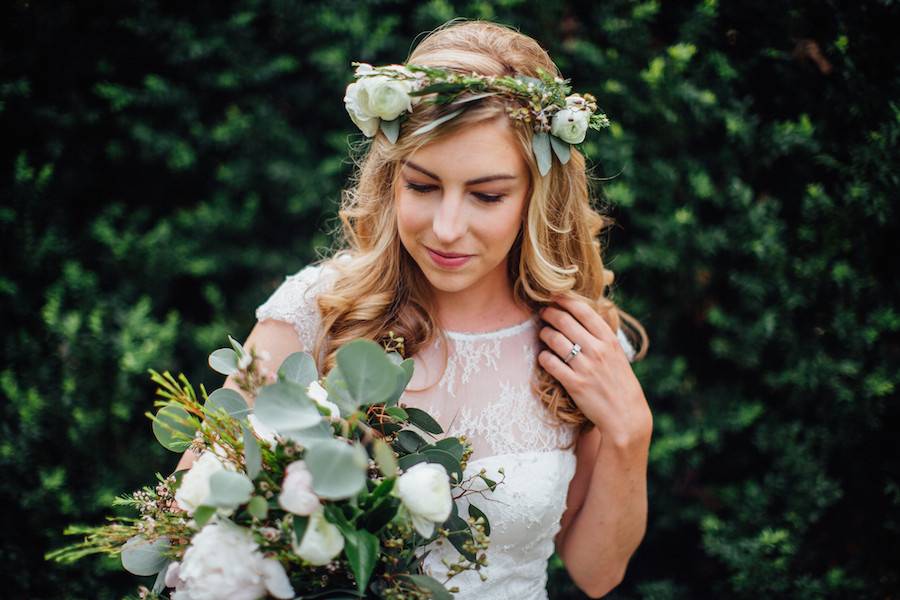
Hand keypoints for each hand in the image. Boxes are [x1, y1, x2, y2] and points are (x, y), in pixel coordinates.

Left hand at [537, 294, 651, 449]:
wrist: (626, 415)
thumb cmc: (620, 383)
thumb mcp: (617, 355)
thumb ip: (601, 337)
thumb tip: (583, 317)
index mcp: (609, 340)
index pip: (583, 311)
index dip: (565, 300)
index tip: (554, 296)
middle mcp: (597, 350)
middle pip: (565, 321)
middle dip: (550, 313)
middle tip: (543, 313)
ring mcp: (585, 367)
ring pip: (554, 340)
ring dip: (544, 334)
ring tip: (543, 334)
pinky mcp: (574, 384)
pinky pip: (550, 363)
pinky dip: (544, 357)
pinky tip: (544, 357)